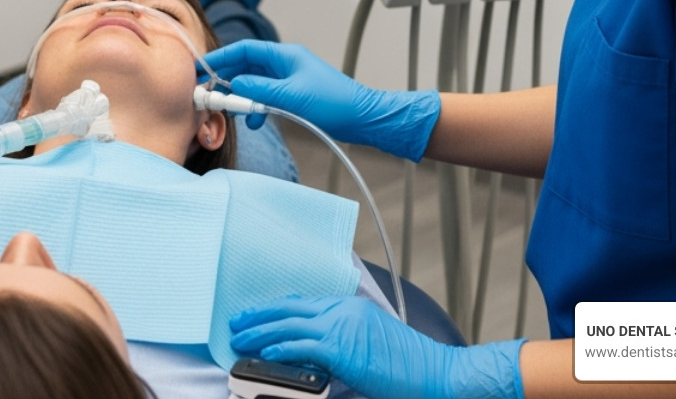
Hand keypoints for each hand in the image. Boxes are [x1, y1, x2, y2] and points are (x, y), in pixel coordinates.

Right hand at [204, 40, 439, 160]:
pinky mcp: (295, 95)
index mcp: (285, 55)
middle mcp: (285, 63)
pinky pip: (267, 97)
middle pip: (247, 66)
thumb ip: (260, 88)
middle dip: (228, 80)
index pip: (245, 49)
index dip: (221, 57)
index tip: (202, 68)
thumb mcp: (292, 95)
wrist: (363, 119)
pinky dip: (258, 107)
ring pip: (255, 83)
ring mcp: (290, 79)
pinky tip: (257, 121)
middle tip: (211, 94)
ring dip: (244, 97)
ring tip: (236, 111)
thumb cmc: (334, 103)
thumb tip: (235, 83)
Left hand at [230, 295, 523, 398]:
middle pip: (291, 308)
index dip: (277, 307)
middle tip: (236, 322)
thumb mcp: (370, 349)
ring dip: (260, 331)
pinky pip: (303, 345)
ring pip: (290, 324)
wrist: (438, 373)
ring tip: (239, 338)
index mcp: (351, 308)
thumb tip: (314, 364)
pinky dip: (281, 347)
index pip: (305, 302)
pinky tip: (265, 351)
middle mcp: (345, 311)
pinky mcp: (343, 348)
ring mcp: (344, 326)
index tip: (258, 313)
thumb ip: (341, 349)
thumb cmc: (409, 368)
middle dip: (260, 315)